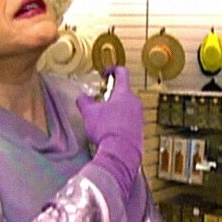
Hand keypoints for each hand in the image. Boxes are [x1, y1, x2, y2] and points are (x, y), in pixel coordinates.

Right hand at [76, 66, 142, 199]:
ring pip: (127, 107)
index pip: (122, 73)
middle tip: (100, 101)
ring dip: (116, 109)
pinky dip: (120, 121)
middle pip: (124, 92)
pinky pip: (130, 120)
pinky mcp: (140, 129)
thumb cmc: (107, 129)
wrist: (121, 152)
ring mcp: (140, 116)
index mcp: (124, 93)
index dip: (112, 69)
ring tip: (103, 118)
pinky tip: (110, 130)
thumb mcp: (89, 113)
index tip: (105, 73)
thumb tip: (81, 98)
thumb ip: (84, 102)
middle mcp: (135, 102)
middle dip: (111, 95)